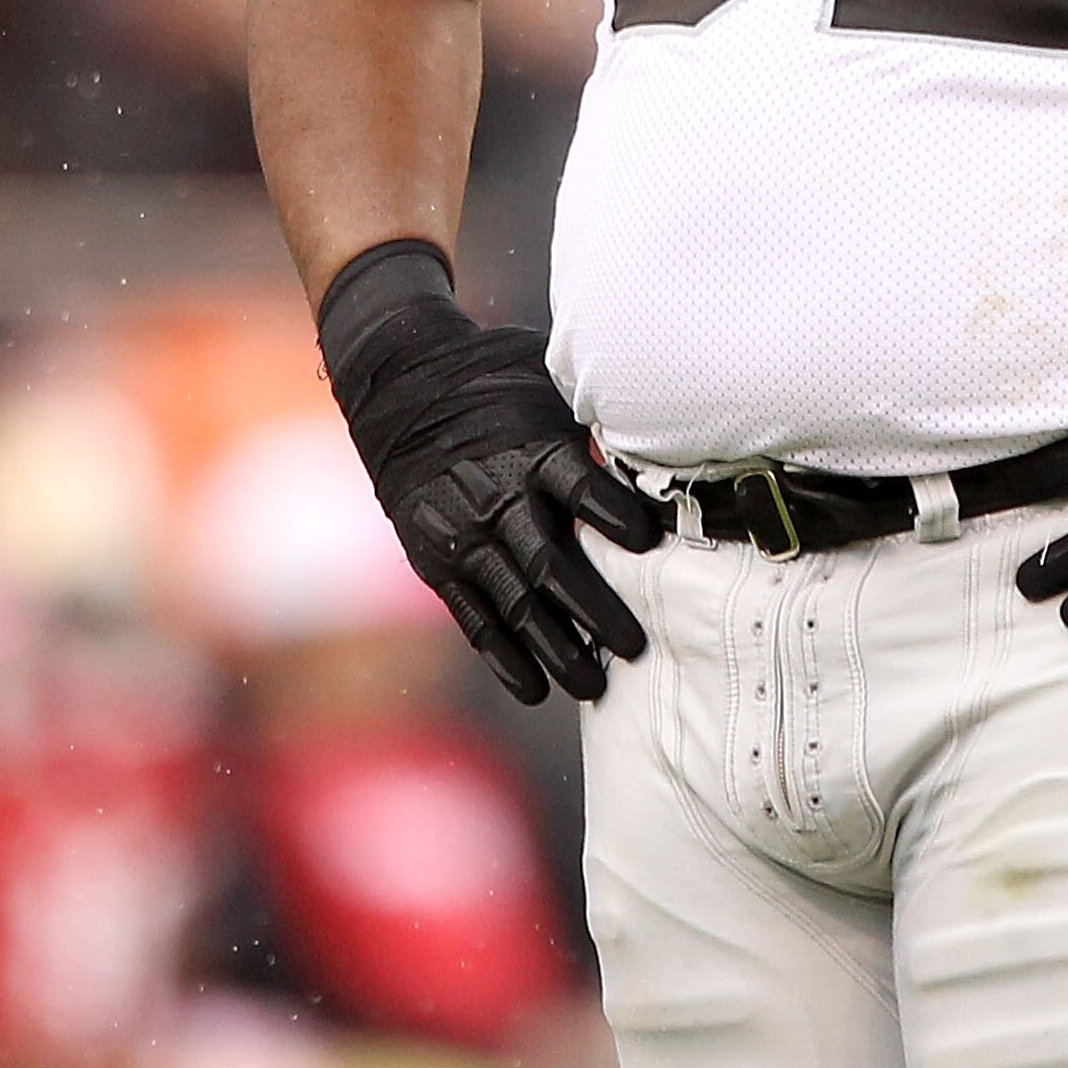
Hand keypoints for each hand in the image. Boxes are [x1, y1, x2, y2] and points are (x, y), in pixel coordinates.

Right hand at [321, 244, 663, 704]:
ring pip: (515, 604)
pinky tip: (533, 687)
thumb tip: (667, 422)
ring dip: (555, 649)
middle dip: (594, 610)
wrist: (400, 388)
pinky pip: (474, 617)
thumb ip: (595, 417)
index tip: (650, 541)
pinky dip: (503, 656)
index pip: (579, 487)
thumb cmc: (495, 380)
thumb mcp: (547, 382)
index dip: (614, 515)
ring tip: (594, 688)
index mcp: (533, 450)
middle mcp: (498, 498)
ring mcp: (465, 536)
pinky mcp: (438, 562)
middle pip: (550, 563)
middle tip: (636, 648)